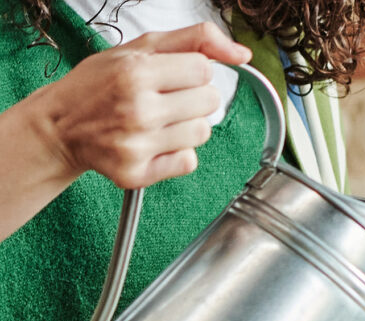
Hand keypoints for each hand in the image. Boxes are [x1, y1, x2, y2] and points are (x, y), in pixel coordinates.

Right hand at [31, 22, 250, 188]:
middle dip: (193, 97)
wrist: (60, 126)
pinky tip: (153, 143)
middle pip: (210, 101)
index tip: (170, 75)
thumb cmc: (99, 85)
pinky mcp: (137, 173)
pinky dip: (177, 153)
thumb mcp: (139, 48)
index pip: (204, 69)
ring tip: (157, 121)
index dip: (191, 71)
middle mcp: (137, 109)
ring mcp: (137, 144)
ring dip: (187, 126)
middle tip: (163, 99)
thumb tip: (242, 55)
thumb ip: (195, 40)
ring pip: (203, 133)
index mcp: (136, 73)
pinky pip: (188, 162)